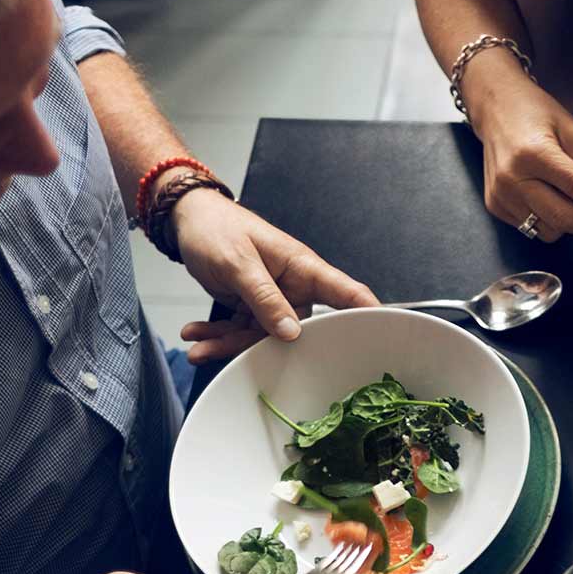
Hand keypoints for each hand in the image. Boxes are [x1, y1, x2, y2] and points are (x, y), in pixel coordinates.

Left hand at [171, 188, 377, 364]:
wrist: (189, 219)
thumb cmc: (217, 228)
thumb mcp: (238, 263)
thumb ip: (264, 298)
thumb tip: (291, 333)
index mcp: (302, 269)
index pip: (346, 294)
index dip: (368, 315)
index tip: (383, 339)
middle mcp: (293, 288)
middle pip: (296, 331)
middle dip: (263, 347)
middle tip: (234, 354)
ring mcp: (273, 301)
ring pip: (261, 337)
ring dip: (228, 343)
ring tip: (198, 347)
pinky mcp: (252, 308)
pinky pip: (241, 331)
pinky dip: (218, 336)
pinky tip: (197, 336)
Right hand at [462, 60, 572, 241]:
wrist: (495, 107)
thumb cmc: (533, 113)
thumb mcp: (572, 131)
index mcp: (535, 153)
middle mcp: (513, 178)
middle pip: (565, 218)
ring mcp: (501, 195)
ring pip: (550, 231)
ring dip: (568, 222)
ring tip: (567, 197)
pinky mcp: (495, 206)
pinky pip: (532, 228)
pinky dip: (547, 219)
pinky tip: (545, 196)